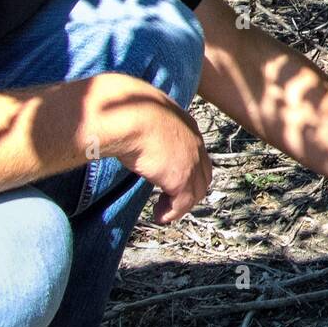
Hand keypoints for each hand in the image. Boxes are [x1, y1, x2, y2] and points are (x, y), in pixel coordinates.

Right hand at [99, 76, 211, 223]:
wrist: (127, 115)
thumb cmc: (124, 110)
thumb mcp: (141, 114)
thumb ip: (143, 123)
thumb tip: (124, 124)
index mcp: (186, 124)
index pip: (196, 152)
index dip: (188, 168)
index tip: (170, 179)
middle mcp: (194, 143)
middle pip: (203, 174)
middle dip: (189, 189)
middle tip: (170, 200)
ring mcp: (191, 161)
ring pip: (196, 191)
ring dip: (181, 204)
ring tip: (162, 212)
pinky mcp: (181, 178)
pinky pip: (183, 203)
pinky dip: (172, 213)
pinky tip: (159, 216)